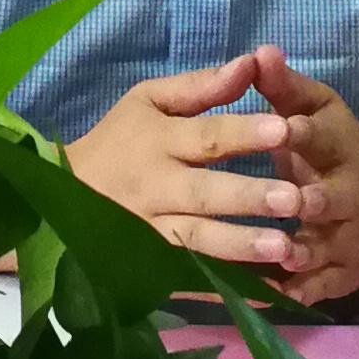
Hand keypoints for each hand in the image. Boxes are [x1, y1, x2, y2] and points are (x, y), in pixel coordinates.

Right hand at [69, 50, 305, 272]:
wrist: (63, 195)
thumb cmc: (119, 140)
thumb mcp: (149, 101)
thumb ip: (201, 86)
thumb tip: (251, 64)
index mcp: (159, 142)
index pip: (207, 137)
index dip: (244, 134)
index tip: (284, 129)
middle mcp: (157, 189)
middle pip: (205, 194)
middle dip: (249, 196)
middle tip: (295, 199)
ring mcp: (153, 232)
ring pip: (198, 240)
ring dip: (241, 246)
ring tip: (284, 248)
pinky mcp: (153, 266)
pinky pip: (191, 278)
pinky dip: (225, 287)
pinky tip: (263, 295)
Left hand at [260, 56, 358, 304]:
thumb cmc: (332, 150)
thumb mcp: (317, 111)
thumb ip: (285, 87)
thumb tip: (260, 51)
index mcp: (342, 147)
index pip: (325, 137)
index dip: (305, 132)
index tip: (285, 126)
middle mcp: (350, 194)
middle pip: (334, 198)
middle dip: (315, 199)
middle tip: (291, 200)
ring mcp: (348, 238)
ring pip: (328, 247)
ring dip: (305, 252)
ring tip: (281, 255)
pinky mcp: (342, 275)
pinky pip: (320, 288)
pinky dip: (299, 294)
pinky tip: (272, 300)